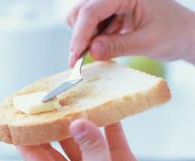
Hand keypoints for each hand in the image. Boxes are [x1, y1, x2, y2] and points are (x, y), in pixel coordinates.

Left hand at [17, 119, 194, 160]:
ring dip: (80, 122)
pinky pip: (109, 137)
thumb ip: (90, 147)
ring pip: (82, 139)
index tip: (16, 118)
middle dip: (49, 126)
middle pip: (55, 145)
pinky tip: (106, 107)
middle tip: (45, 103)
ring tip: (74, 100)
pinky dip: (108, 124)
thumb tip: (77, 121)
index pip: (35, 157)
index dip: (23, 139)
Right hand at [66, 0, 194, 65]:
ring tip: (106, 47)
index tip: (74, 57)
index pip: (92, 10)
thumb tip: (90, 51)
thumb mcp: (147, 42)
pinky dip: (93, 37)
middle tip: (84, 58)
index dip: (80, 34)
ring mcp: (113, 2)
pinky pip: (91, 24)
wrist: (186, 35)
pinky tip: (108, 42)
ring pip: (81, 18)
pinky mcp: (111, 11)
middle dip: (80, 35)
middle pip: (81, 11)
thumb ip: (117, 46)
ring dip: (87, 37)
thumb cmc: (175, 34)